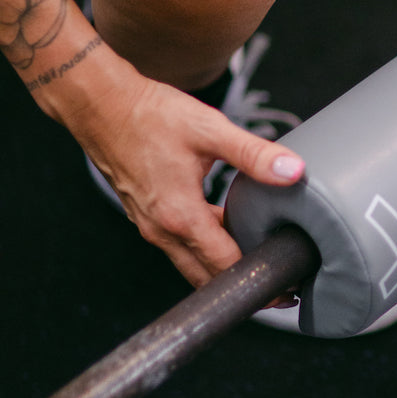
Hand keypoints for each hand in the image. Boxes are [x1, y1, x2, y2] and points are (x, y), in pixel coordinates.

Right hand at [71, 61, 304, 289]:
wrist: (102, 107)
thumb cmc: (151, 116)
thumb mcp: (210, 130)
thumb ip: (255, 154)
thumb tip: (293, 171)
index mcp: (180, 216)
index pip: (225, 266)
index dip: (258, 280)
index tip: (286, 290)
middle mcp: (162, 230)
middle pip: (207, 276)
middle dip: (242, 286)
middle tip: (279, 289)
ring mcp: (151, 226)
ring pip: (191, 263)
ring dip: (222, 268)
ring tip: (259, 263)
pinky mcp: (147, 216)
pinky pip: (180, 246)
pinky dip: (205, 248)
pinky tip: (226, 231)